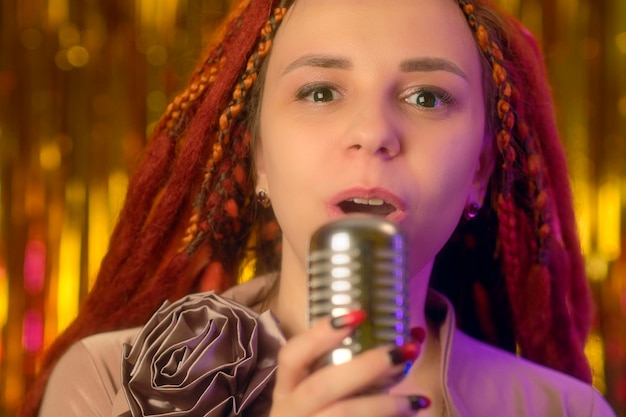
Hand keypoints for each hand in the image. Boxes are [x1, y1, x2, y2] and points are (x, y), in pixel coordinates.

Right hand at [269, 311, 429, 416]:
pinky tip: (413, 411)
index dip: (321, 334)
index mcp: (289, 385)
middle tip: (400, 353)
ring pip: (343, 413)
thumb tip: (415, 335)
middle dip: (365, 367)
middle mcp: (293, 407)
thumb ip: (360, 363)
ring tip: (417, 400)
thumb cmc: (324, 408)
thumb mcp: (329, 385)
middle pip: (322, 386)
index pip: (292, 355)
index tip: (358, 315)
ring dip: (384, 404)